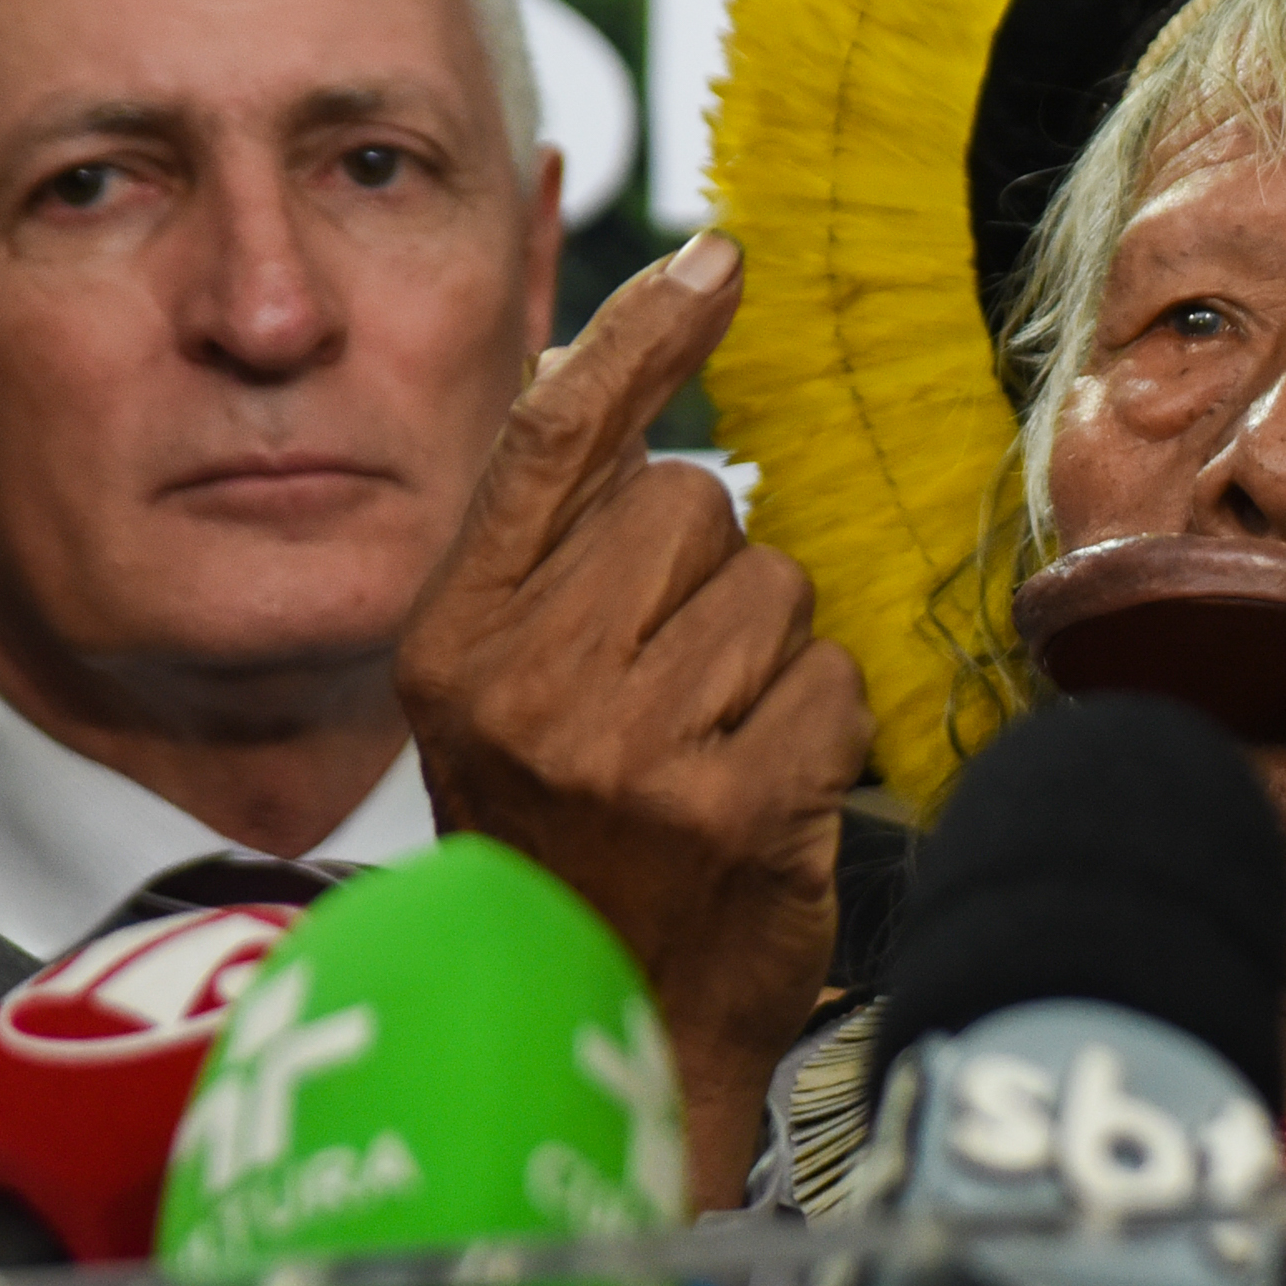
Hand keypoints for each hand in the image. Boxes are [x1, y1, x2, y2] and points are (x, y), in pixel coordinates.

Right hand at [398, 232, 875, 1208]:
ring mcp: (628, 750)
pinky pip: (832, 681)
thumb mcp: (509, 685)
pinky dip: (822, 730)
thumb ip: (562, 541)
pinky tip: (762, 796)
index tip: (722, 258)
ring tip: (711, 750)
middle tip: (671, 689)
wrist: (598, 1028)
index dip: (640, 336)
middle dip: (713, 579)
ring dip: (772, 658)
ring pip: (776, 590)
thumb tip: (642, 341)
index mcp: (454, 638)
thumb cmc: (567, 837)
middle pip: (691, 505)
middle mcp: (525, 685)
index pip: (552, 440)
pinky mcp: (733, 807)